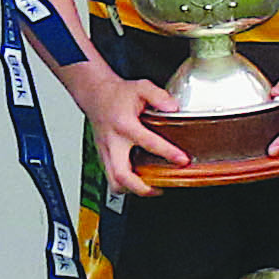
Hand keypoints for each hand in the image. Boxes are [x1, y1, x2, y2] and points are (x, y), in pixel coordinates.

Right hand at [84, 70, 187, 196]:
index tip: (182, 160)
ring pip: (113, 181)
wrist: (96, 95)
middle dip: (140, 187)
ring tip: (150, 188)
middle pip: (121, 174)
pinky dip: (125, 185)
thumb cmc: (118, 95)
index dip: (168, 153)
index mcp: (124, 124)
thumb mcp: (141, 87)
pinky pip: (112, 178)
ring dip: (131, 190)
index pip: (147, 142)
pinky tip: (139, 181)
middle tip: (158, 189)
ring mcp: (106, 152)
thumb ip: (158, 96)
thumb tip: (173, 108)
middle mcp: (113, 141)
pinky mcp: (104, 158)